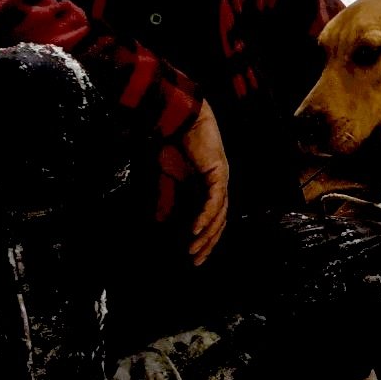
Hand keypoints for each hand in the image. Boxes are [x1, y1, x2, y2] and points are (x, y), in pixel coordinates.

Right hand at [183, 101, 229, 265]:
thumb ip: (167, 199)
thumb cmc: (173, 144)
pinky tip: (196, 230)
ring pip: (219, 215)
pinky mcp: (218, 173)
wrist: (178, 118)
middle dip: (207, 243)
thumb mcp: (167, 178)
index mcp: (208, 189)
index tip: (194, 257)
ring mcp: (221, 180)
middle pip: (218, 222)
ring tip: (194, 250)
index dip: (204, 240)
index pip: (211, 221)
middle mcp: (218, 187)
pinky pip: (214, 201)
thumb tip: (159, 221)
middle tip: (196, 261)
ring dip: (206, 234)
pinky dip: (206, 216)